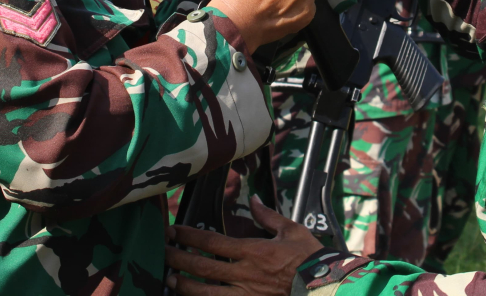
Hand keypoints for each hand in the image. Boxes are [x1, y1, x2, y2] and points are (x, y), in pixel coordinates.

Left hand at [166, 197, 321, 295]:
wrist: (323, 289)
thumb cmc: (309, 259)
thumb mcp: (291, 231)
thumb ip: (268, 216)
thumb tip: (253, 199)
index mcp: (253, 251)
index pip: (212, 242)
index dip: (188, 236)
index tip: (173, 230)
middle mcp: (243, 275)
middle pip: (202, 267)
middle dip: (178, 258)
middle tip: (162, 252)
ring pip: (205, 292)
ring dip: (184, 285)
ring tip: (169, 278)